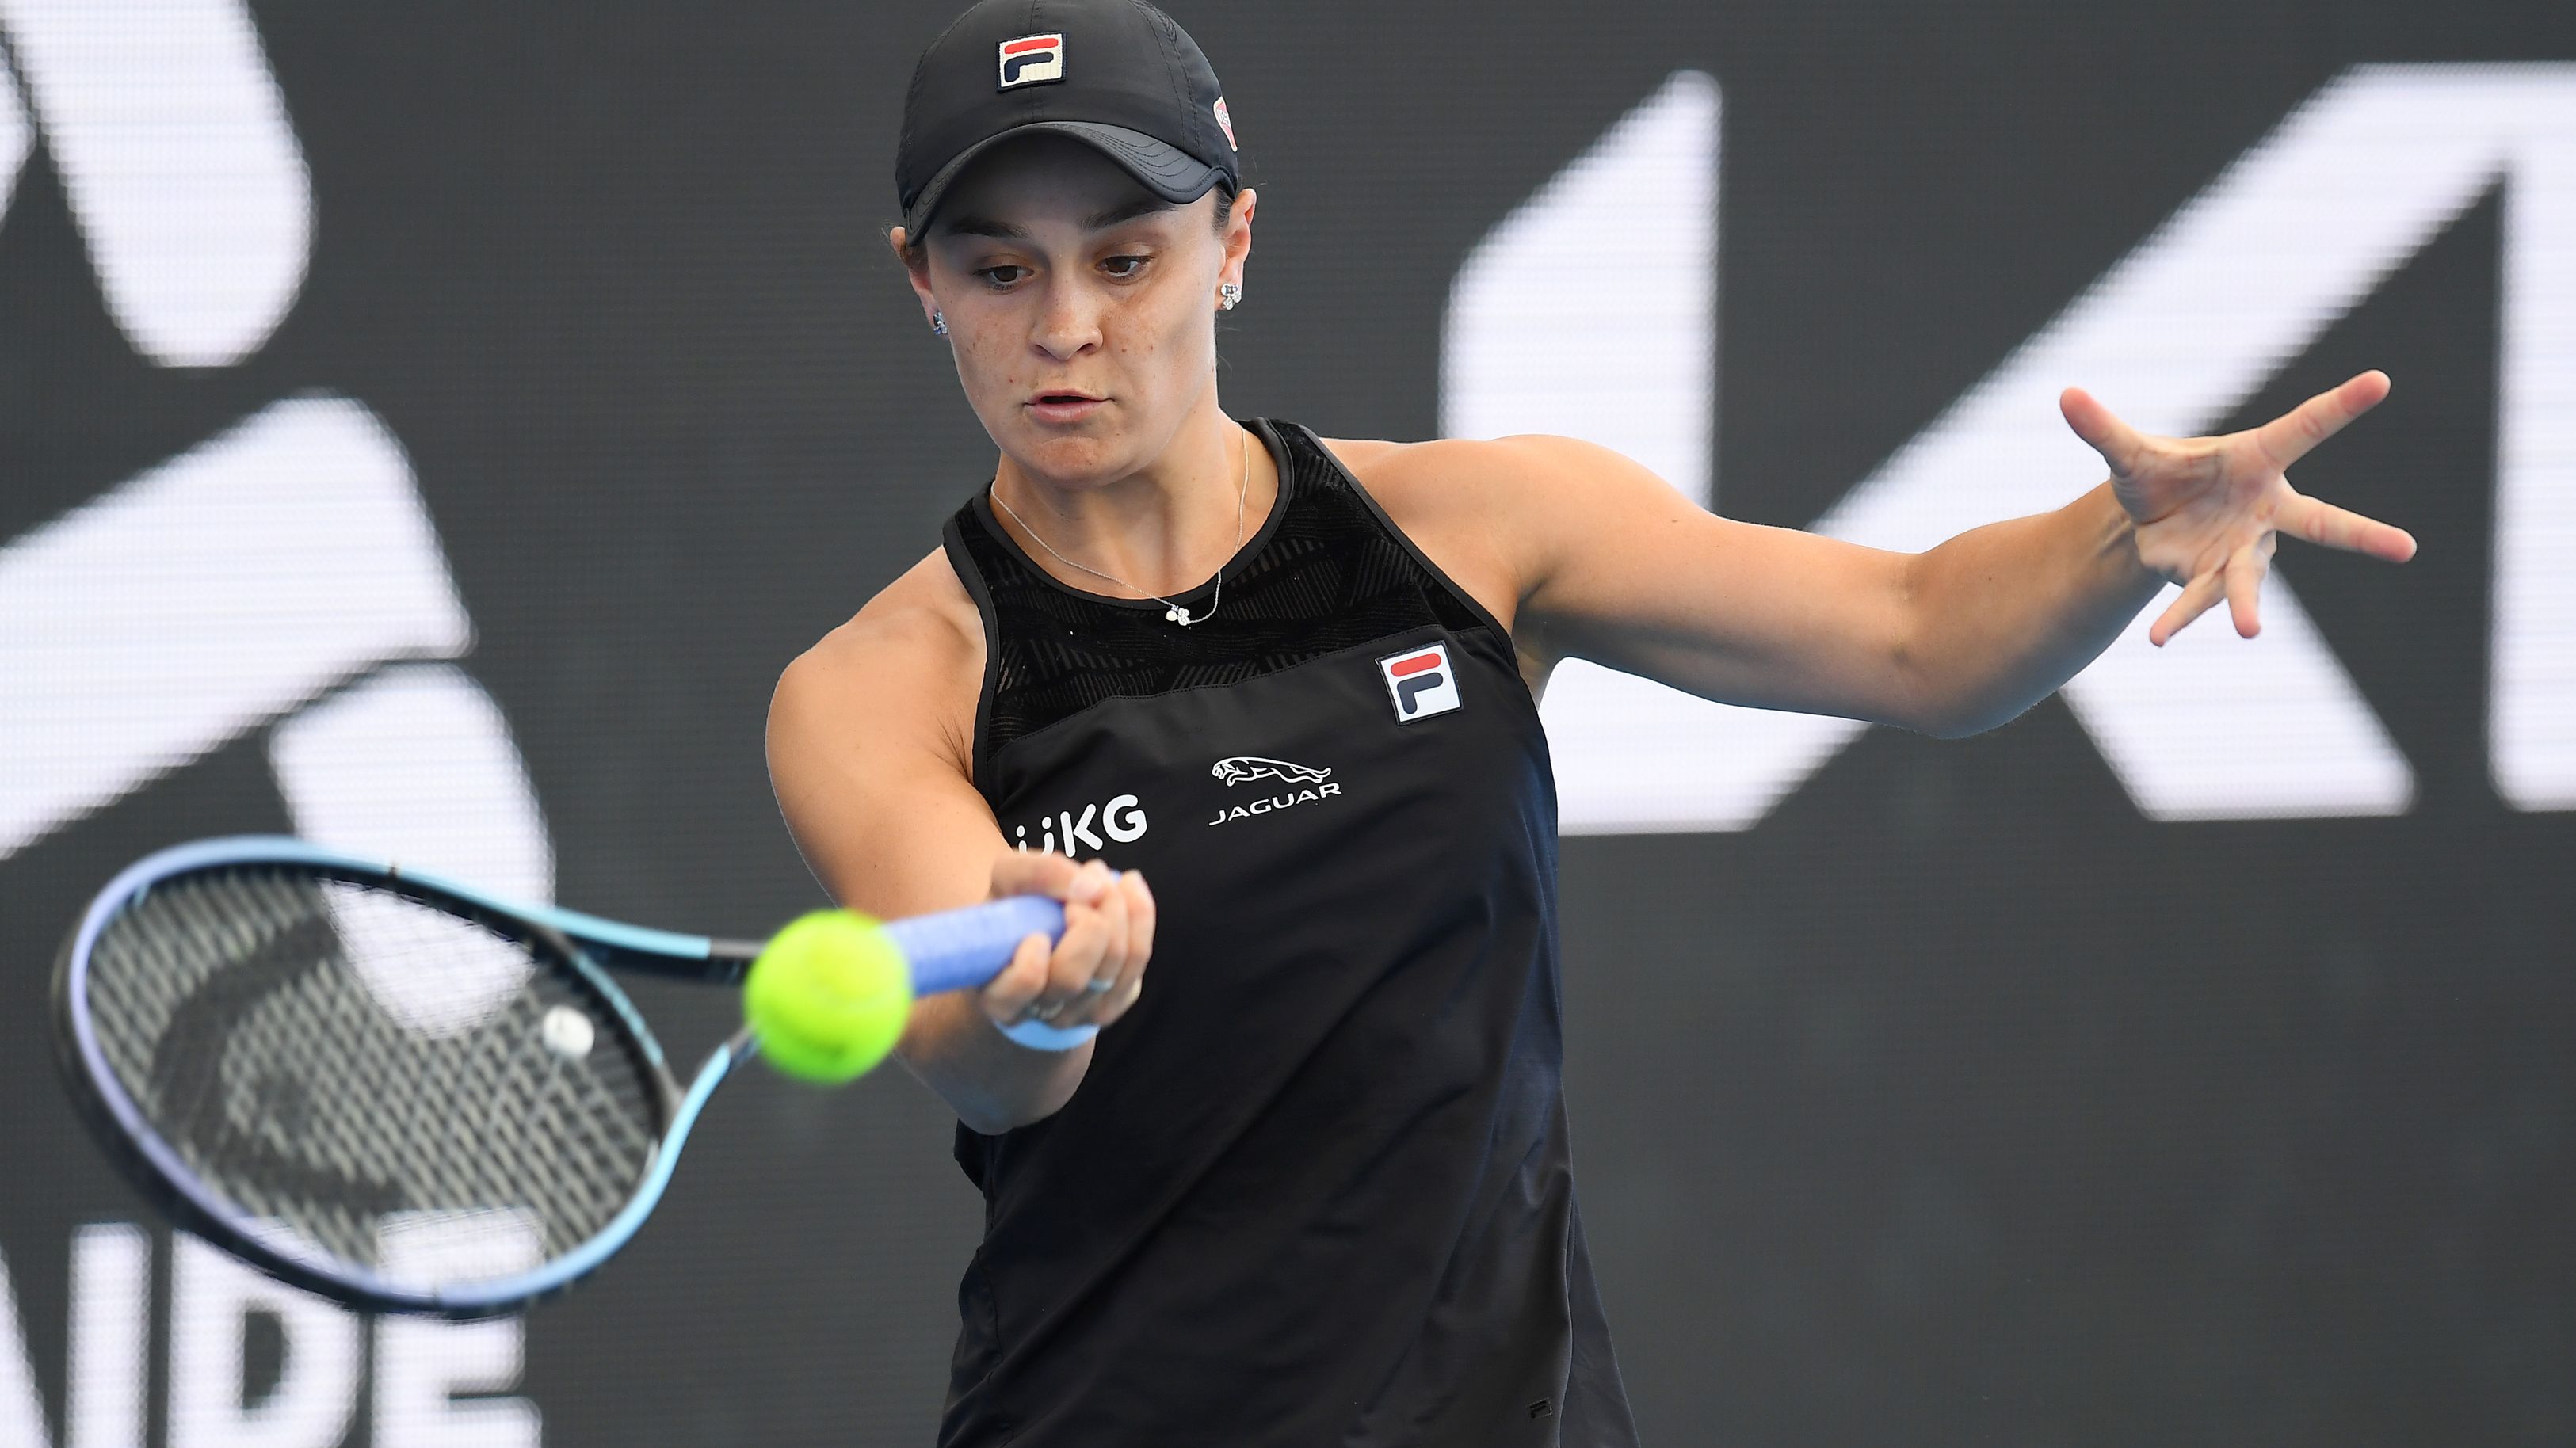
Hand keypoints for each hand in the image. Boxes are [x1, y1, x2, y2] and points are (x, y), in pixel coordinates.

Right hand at [976, 851, 1155, 1036]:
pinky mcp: (1113, 1001)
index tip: (1036, 934)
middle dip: (1086, 922)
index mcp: (997, 995)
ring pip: (1112, 966)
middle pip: (1072, 978)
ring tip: (1100, 873)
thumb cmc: (1015, 906)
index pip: (1022, 989)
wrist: (1033, 931)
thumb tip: (1092, 886)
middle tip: (1080, 880)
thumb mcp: (1007, 880)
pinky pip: (1136, 959)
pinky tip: (1128, 885)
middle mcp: (1039, 1014)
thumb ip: (1036, 873)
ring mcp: (1079, 1013)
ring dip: (1115, 907)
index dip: (1031, 964)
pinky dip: (1139, 914)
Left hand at [2059, 370, 2416, 646]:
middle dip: (2362, 535)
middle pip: (2321, 522)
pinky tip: (2157, 639)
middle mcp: (2264, 508)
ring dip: (2249, 603)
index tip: (2380, 381)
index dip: (2340, 405)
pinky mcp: (2214, 578)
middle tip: (2406, 548)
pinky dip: (2179, 618)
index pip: (2303, 427)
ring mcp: (2245, 548)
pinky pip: (2201, 599)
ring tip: (2249, 630)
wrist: (2148, 517)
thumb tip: (2065, 394)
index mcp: (2255, 459)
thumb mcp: (2128, 453)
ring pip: (2255, 577)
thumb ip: (2102, 428)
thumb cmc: (2161, 474)